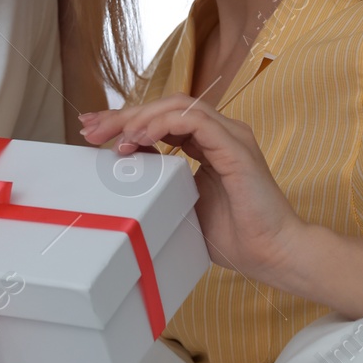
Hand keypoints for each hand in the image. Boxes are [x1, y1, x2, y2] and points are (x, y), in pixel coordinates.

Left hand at [78, 95, 307, 283]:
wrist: (273, 255)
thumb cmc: (234, 237)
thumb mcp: (182, 204)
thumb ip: (160, 180)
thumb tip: (128, 163)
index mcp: (209, 145)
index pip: (161, 119)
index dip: (125, 121)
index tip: (92, 131)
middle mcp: (220, 133)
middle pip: (164, 107)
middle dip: (123, 115)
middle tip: (89, 128)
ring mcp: (230, 136)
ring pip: (178, 106)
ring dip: (140, 117)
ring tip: (114, 136)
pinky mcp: (236, 147)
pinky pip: (196, 120)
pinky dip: (164, 124)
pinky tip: (141, 138)